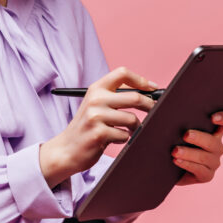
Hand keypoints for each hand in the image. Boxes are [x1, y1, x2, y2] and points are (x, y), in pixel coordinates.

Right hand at [40, 66, 156, 187]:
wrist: (67, 149)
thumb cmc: (87, 127)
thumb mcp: (96, 104)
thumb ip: (116, 96)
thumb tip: (148, 92)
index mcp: (96, 88)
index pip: (122, 73)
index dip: (141, 80)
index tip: (152, 89)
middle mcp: (95, 99)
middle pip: (134, 97)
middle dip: (150, 105)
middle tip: (155, 111)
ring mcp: (96, 116)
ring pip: (132, 119)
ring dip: (135, 127)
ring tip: (128, 131)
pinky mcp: (99, 134)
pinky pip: (125, 135)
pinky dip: (124, 138)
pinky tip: (113, 139)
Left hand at [173, 111, 222, 185]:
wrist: (167, 166)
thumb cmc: (172, 141)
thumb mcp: (176, 128)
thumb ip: (180, 119)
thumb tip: (170, 110)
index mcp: (215, 131)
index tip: (212, 117)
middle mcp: (217, 146)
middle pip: (213, 142)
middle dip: (199, 138)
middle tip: (185, 135)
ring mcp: (214, 162)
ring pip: (205, 157)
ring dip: (189, 153)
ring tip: (175, 151)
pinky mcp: (207, 176)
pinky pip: (199, 170)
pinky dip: (187, 164)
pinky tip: (176, 160)